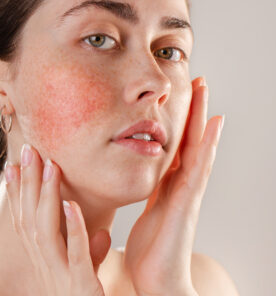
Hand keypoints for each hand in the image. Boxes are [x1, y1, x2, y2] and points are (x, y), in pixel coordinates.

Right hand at [4, 144, 110, 295]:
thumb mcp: (87, 274)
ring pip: (46, 230)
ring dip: (47, 197)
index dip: (18, 194)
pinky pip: (75, 252)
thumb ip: (90, 253)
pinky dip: (73, 228)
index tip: (14, 165)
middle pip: (30, 219)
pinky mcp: (80, 282)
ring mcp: (60, 273)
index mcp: (46, 260)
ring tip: (50, 167)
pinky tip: (71, 205)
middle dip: (27, 184)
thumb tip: (102, 234)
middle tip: (26, 151)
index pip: (26, 221)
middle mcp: (46, 264)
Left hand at [124, 76, 224, 295]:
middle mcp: (183, 184)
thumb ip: (153, 194)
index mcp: (170, 185)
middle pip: (191, 139)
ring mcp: (189, 191)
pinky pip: (199, 166)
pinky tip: (214, 124)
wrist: (159, 280)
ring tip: (205, 90)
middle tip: (199, 80)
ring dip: (202, 117)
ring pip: (198, 146)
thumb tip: (149, 179)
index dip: (182, 121)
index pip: (178, 145)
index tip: (185, 96)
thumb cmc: (153, 252)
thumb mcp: (149, 213)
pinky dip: (208, 144)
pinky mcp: (188, 201)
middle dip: (195, 110)